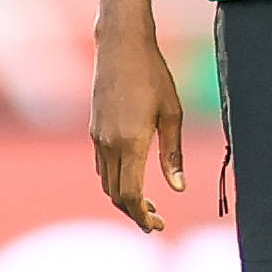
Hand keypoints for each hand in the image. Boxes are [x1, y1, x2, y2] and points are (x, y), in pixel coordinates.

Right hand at [91, 23, 184, 232]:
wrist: (121, 45)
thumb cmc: (153, 75)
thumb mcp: (172, 113)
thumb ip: (172, 154)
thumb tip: (177, 188)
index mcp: (130, 143)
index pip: (130, 195)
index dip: (142, 216)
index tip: (157, 225)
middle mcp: (108, 144)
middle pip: (116, 195)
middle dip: (135, 213)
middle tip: (157, 222)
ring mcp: (97, 137)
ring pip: (106, 182)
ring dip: (124, 198)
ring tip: (148, 204)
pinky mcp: (94, 129)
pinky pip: (102, 166)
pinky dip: (116, 180)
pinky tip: (133, 177)